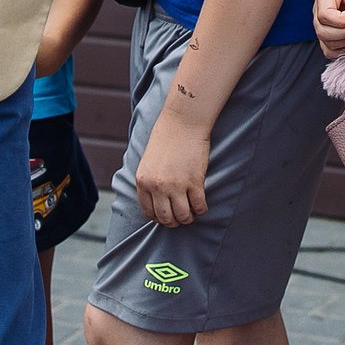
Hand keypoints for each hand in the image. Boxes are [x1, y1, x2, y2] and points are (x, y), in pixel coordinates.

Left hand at [136, 114, 211, 228]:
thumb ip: (149, 180)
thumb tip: (156, 200)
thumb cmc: (166, 137)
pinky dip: (201, 210)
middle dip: (174, 222)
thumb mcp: (148, 161)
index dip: (159, 218)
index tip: (166, 217)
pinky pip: (198, 206)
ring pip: (183, 215)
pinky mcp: (194, 182)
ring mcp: (176, 185)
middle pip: (166, 217)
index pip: (149, 211)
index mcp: (143, 181)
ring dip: (188, 218)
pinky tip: (202, 206)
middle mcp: (157, 186)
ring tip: (192, 214)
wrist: (183, 122)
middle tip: (181, 219)